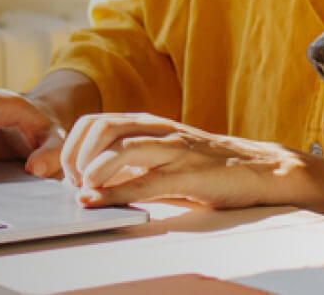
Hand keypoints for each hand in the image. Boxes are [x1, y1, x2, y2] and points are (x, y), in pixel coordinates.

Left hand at [44, 112, 318, 209]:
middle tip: (70, 183)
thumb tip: (91, 182)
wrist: (261, 168)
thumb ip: (131, 163)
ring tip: (83, 190)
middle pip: (99, 128)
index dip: (69, 147)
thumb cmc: (209, 165)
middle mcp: (157, 130)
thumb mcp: (164, 156)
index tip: (62, 174)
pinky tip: (97, 201)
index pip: (93, 123)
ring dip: (90, 171)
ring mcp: (174, 150)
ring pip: (118, 148)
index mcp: (148, 124)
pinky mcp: (189, 173)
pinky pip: (143, 181)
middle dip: (73, 157)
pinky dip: (113, 193)